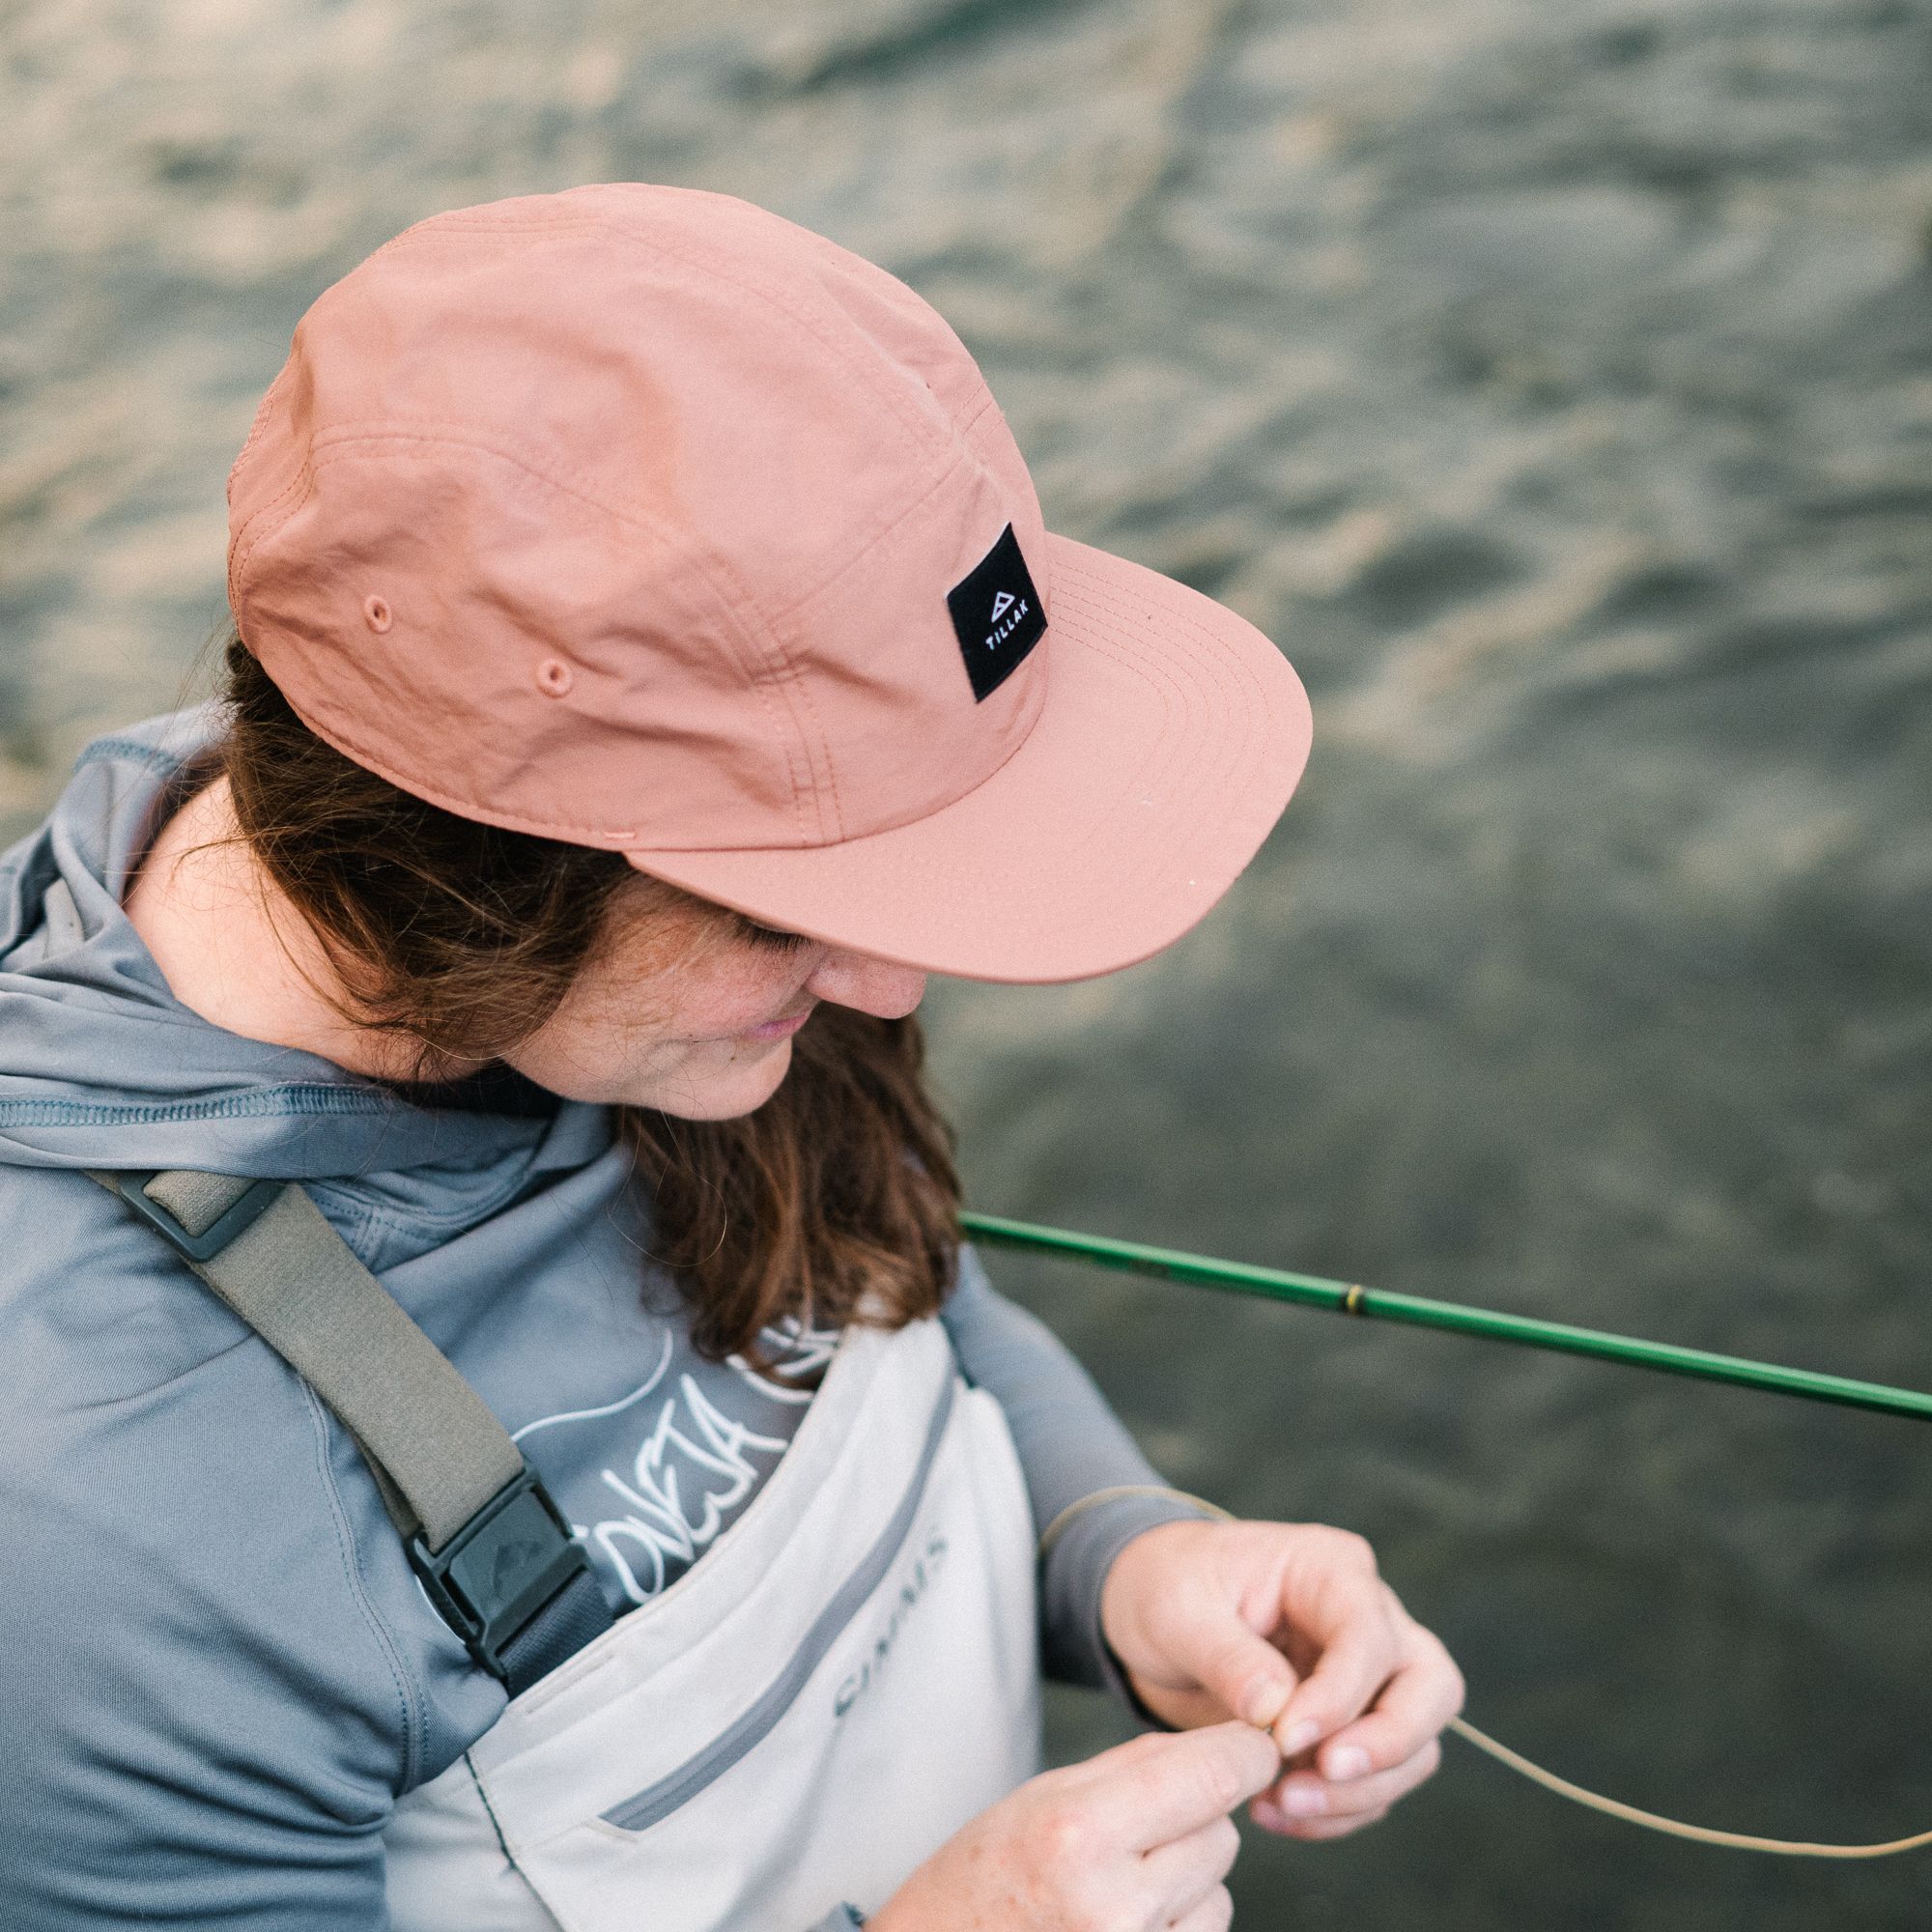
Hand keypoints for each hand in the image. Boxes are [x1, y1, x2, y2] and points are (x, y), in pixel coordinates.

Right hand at [868, 1719, 1279, 1931]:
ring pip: (1221, 1891)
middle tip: (1139, 1824)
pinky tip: (1125, 1918)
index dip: (1248, 1754)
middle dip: (1198, 1818)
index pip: (1211, 1779)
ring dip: (1190, 1877)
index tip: (1256, 1744)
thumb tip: (1231, 1747)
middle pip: (1221, 1834)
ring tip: (1118, 1881)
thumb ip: (1137, 1768)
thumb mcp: (1045, 1795)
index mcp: (1079, 1834)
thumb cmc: (986, 1874)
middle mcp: (1114, 1907)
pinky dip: (1181, 1921)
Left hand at [1099, 1518, 1462, 1840]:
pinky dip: (1336, 1811)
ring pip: (1416, 1746)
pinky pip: (1375, 1783)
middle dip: (1388, 1746)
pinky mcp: (1353, 1727)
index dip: (1340, 1695)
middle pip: (1431, 1688)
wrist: (1153, 1613)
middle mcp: (1368, 1618)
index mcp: (1330, 1568)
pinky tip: (1272, 1811)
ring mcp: (1369, 1676)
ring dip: (1359, 1792)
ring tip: (1280, 1803)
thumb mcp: (1179, 1610)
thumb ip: (1228, 1655)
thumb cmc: (1169, 1588)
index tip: (1283, 1740)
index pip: (1369, 1634)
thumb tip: (1276, 1709)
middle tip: (1319, 1776)